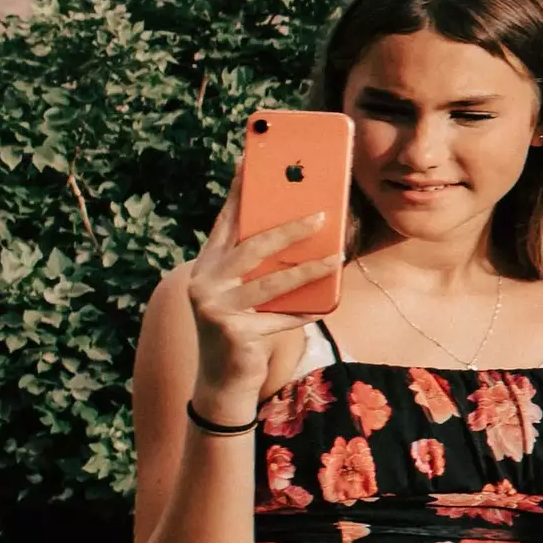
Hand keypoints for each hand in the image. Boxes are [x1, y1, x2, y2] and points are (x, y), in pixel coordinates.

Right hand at [183, 184, 334, 418]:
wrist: (222, 378)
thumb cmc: (242, 327)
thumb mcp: (246, 292)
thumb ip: (260, 266)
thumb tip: (303, 233)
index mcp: (208, 264)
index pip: (227, 221)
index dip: (241, 193)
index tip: (254, 164)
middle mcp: (205, 281)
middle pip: (252, 246)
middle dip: (288, 229)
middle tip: (321, 215)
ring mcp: (215, 307)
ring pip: (270, 283)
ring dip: (308, 270)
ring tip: (337, 258)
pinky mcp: (232, 331)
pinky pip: (279, 319)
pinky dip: (304, 312)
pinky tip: (328, 304)